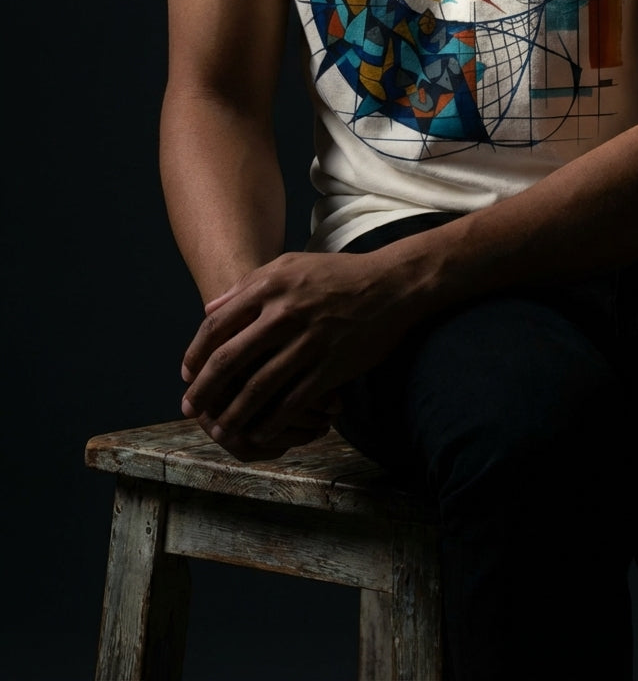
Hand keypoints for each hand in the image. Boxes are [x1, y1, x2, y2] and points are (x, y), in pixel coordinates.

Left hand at [180, 250, 408, 454]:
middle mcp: (283, 314)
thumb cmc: (337, 274)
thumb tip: (210, 309)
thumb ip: (248, 285)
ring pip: (258, 387)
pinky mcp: (330, 366)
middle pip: (229, 360)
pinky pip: (293, 401)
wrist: (390, 285)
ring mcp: (308, 342)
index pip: (216, 325)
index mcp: (269, 287)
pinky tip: (261, 433)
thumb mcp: (290, 265)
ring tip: (221, 428)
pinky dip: (273, 422)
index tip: (186, 374)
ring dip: (234, 413)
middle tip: (191, 409)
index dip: (195, 354)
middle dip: (204, 390)